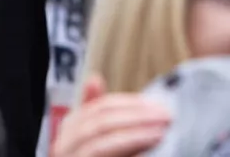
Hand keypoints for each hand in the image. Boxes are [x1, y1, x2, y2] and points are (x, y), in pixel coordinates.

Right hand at [49, 74, 171, 156]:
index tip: (156, 104)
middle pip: (95, 119)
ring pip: (96, 133)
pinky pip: (97, 151)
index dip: (126, 103)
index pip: (94, 109)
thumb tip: (94, 79)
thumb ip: (106, 121)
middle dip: (134, 112)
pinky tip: (153, 139)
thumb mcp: (109, 146)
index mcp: (70, 138)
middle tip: (166, 114)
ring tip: (164, 126)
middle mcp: (62, 148)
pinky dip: (128, 141)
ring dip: (134, 126)